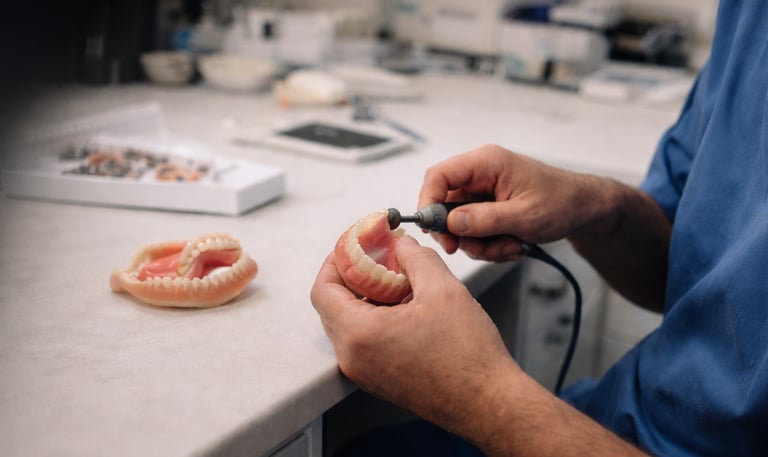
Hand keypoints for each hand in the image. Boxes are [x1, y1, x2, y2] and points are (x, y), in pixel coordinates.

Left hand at [310, 235, 519, 428]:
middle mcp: (354, 358)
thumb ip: (415, 257)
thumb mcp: (442, 289)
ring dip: (366, 297)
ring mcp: (365, 374)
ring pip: (349, 324)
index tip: (355, 244)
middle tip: (378, 256)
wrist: (488, 403)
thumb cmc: (467, 355)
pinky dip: (376, 319)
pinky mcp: (380, 381)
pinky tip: (407, 306)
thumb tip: (401, 244)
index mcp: (360, 335)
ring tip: (398, 280)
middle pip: (332, 307)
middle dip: (353, 276)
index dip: (336, 260)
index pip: (323, 289)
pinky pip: (364, 342)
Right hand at [418, 144, 602, 261]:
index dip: (428, 202)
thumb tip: (451, 224)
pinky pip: (474, 231)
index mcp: (486, 163)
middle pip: (444, 205)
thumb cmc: (562, 203)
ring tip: (510, 246)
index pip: (438, 176)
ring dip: (481, 244)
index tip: (435, 230)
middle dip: (460, 234)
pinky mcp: (488, 208)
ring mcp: (482, 193)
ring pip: (459, 224)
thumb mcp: (524, 215)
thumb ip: (485, 220)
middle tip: (476, 249)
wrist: (584, 210)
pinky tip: (513, 244)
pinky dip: (490, 245)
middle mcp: (480, 174)